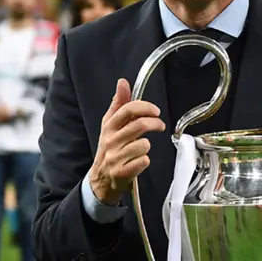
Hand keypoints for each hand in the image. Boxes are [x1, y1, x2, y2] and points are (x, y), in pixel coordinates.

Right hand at [88, 78, 164, 204]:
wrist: (101, 178)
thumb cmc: (110, 148)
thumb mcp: (110, 124)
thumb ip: (119, 103)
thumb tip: (123, 82)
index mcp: (108, 126)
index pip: (127, 109)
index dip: (145, 107)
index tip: (155, 111)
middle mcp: (110, 140)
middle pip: (139, 125)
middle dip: (155, 123)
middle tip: (160, 126)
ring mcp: (115, 157)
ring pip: (143, 145)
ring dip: (147, 145)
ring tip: (143, 148)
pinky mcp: (121, 172)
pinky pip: (143, 162)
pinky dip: (145, 161)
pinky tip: (139, 162)